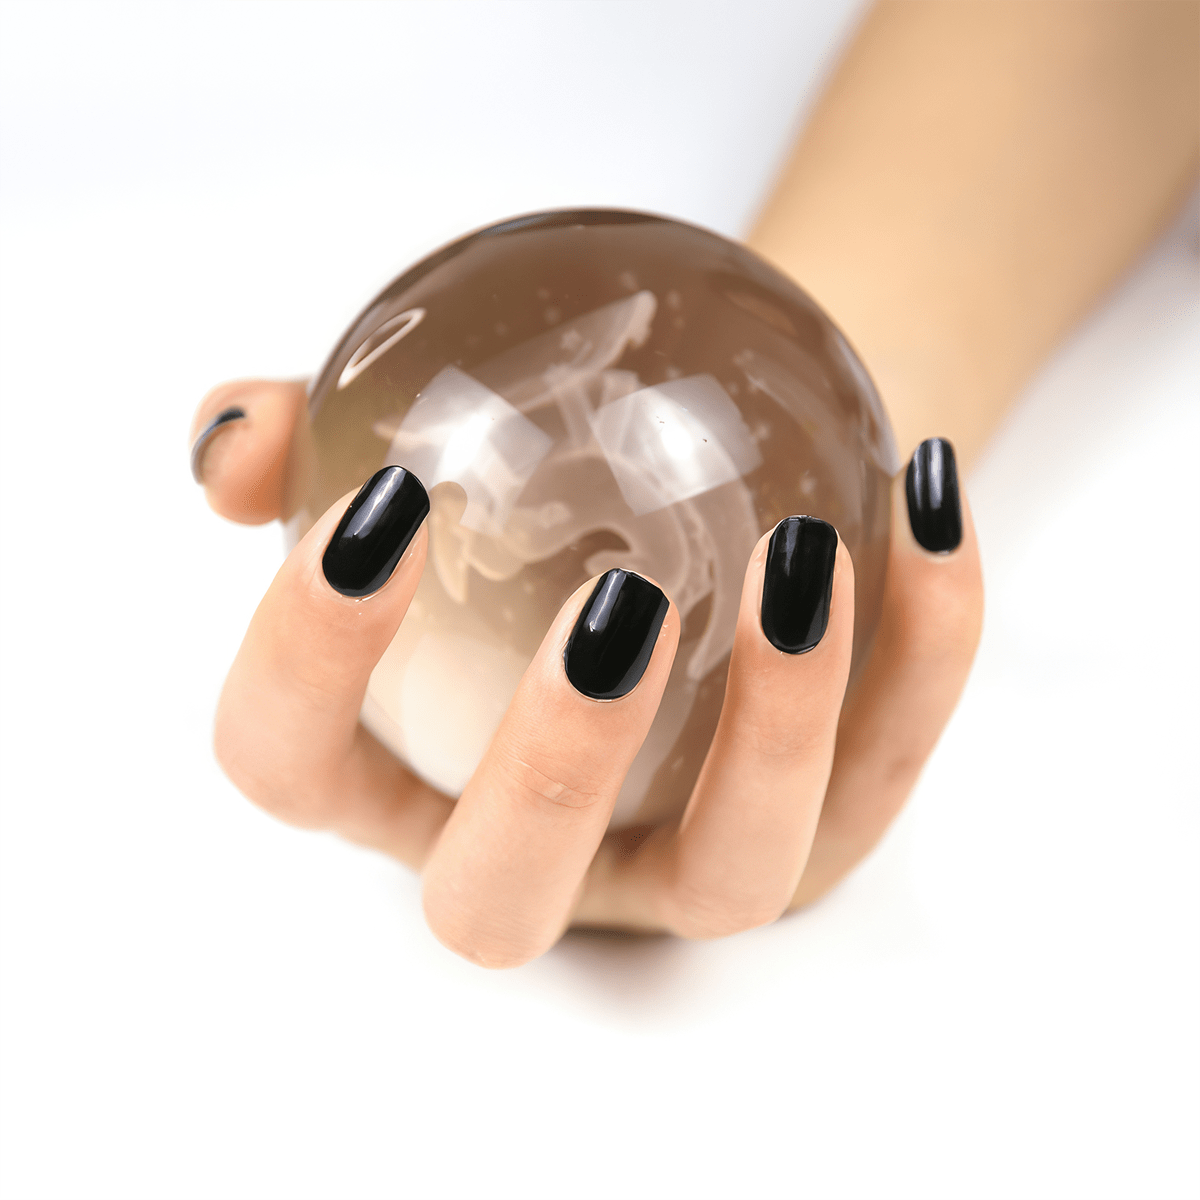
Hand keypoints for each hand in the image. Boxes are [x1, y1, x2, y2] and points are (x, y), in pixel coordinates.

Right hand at [191, 377, 982, 966]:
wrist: (716, 494)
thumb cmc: (551, 479)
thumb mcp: (436, 444)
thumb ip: (316, 433)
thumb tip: (241, 440)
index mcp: (403, 774)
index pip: (292, 765)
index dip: (299, 665)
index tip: (379, 503)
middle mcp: (541, 852)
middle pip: (499, 895)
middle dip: (544, 772)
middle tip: (610, 602)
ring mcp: (691, 861)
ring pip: (735, 867)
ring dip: (778, 722)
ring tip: (802, 553)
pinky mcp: (831, 828)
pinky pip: (889, 757)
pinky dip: (930, 638)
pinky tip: (926, 495)